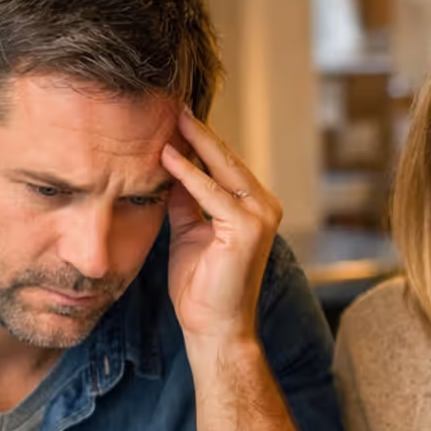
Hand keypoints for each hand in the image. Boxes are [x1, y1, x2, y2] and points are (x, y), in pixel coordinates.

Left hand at [162, 110, 283, 348]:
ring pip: (223, 169)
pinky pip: (212, 192)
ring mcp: (260, 217)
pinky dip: (188, 173)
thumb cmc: (201, 288)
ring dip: (194, 142)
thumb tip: (168, 167)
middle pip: (227, 160)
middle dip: (198, 131)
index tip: (174, 116)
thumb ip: (184, 200)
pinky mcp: (248, 228)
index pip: (224, 165)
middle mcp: (264, 207)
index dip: (199, 141)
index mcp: (253, 207)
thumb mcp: (188, 231)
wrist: (214, 328)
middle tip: (172, 102)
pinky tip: (166, 155)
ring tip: (170, 117)